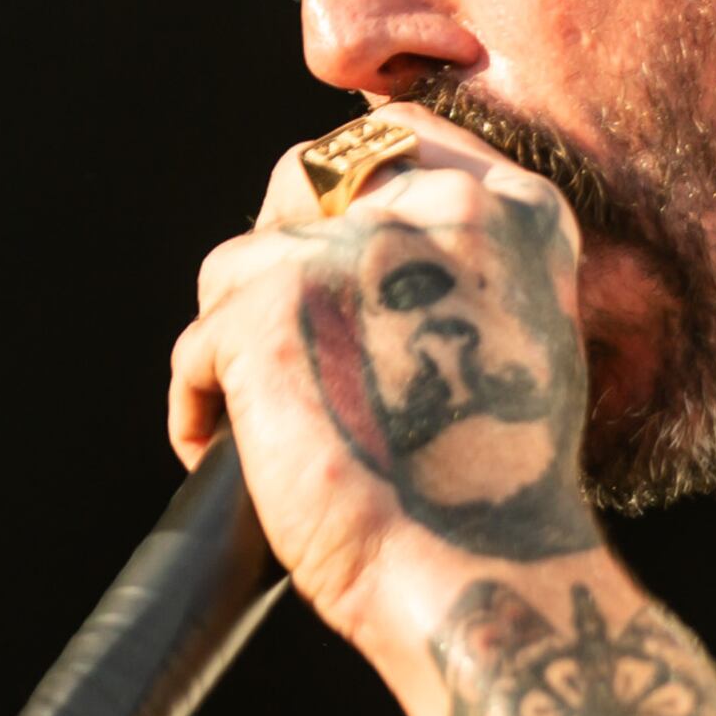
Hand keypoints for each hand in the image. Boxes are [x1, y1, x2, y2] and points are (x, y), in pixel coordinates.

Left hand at [171, 108, 604, 644]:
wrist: (479, 574)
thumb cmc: (497, 494)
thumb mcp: (519, 343)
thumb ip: (458, 274)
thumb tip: (358, 255)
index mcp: (516, 213)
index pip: (398, 141)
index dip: (346, 199)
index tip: (329, 261)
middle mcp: (437, 207)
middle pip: (304, 181)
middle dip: (279, 255)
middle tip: (288, 349)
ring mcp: (349, 249)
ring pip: (238, 267)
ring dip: (238, 345)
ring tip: (272, 426)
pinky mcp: (268, 304)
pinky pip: (197, 347)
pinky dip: (204, 408)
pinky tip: (242, 459)